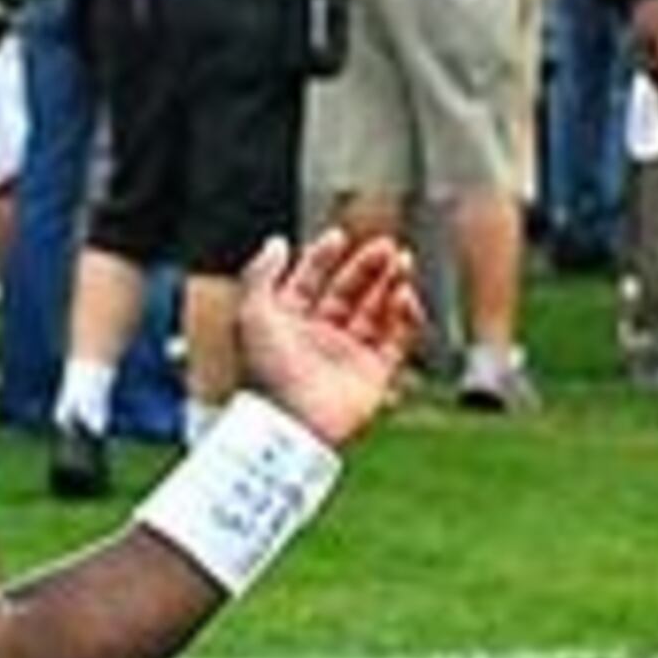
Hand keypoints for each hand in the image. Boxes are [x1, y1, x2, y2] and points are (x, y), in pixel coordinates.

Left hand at [232, 225, 424, 452]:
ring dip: (390, 286)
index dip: (323, 258)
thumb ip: (261, 273)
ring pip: (376, 312)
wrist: (290, 421)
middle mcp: (319, 337)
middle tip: (385, 245)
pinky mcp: (374, 375)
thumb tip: (278, 242)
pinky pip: (397, 340)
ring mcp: (347, 355)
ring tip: (403, 261)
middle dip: (367, 268)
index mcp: (287, 322)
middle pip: (348, 293)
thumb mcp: (252, 312)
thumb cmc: (265, 370)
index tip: (338, 236)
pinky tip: (406, 294)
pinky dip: (405, 317)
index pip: (309, 281)